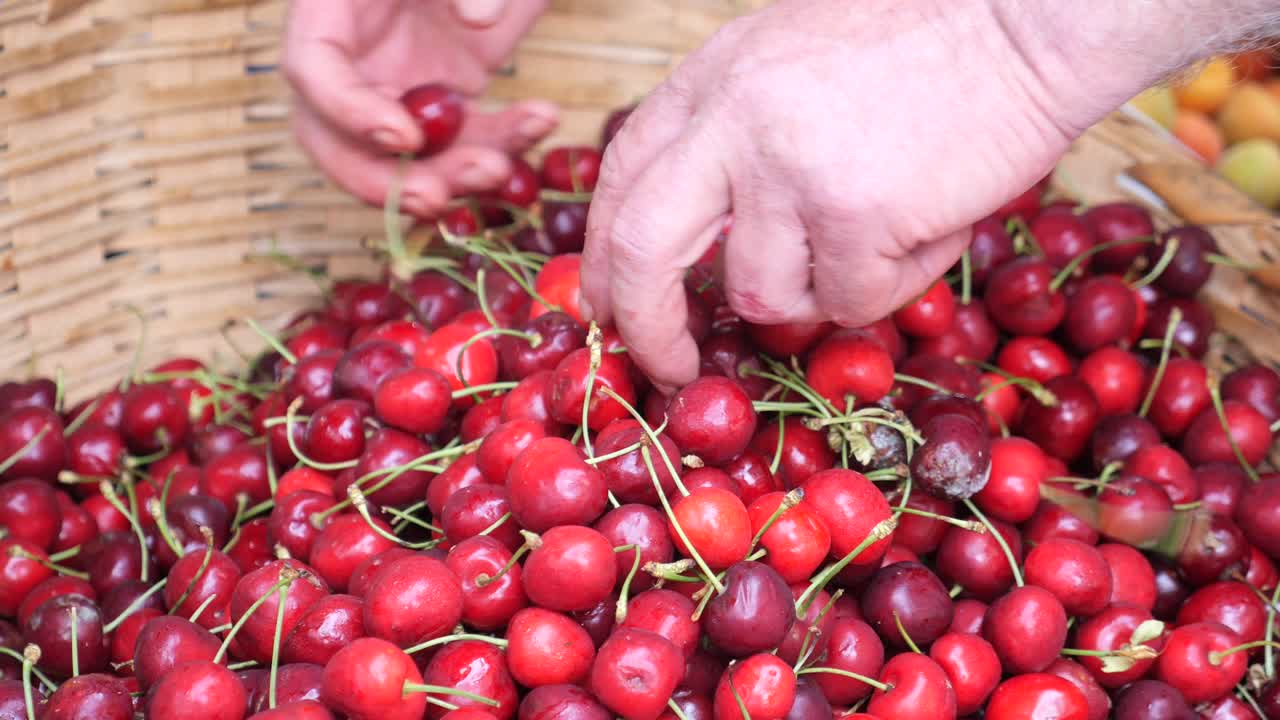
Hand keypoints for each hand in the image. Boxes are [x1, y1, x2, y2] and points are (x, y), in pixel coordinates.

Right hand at [284, 0, 555, 217]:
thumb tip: (478, 18)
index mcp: (332, 6)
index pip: (312, 70)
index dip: (350, 113)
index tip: (406, 137)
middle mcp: (355, 53)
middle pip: (338, 138)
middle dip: (388, 179)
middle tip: (442, 197)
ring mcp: (398, 83)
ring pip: (404, 158)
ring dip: (452, 176)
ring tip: (504, 171)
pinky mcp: (447, 101)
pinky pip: (463, 142)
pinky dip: (501, 145)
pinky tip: (540, 122)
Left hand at [580, 0, 1144, 389]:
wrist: (1026, 19)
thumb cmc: (922, 44)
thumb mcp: (787, 64)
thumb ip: (730, 138)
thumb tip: (697, 247)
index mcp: (710, 79)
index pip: (618, 181)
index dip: (607, 258)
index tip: (613, 308)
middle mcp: (731, 120)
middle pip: (641, 250)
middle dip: (647, 327)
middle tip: (670, 368)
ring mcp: (787, 166)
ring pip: (763, 294)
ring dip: (818, 290)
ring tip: (880, 227)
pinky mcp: (852, 212)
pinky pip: (848, 301)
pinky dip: (887, 283)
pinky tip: (924, 220)